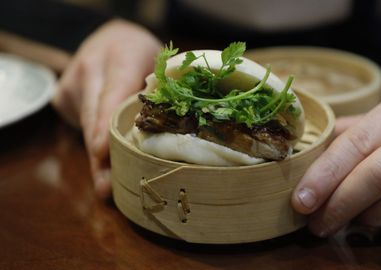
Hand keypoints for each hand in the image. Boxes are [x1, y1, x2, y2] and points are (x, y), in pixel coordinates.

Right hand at [52, 19, 160, 196]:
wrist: (111, 38)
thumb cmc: (143, 54)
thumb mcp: (159, 63)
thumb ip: (161, 92)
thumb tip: (171, 132)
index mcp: (121, 57)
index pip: (114, 94)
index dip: (108, 125)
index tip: (103, 152)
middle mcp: (91, 68)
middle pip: (95, 117)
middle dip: (101, 156)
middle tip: (107, 187)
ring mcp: (73, 83)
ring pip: (86, 127)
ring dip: (98, 158)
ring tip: (106, 186)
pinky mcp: (63, 97)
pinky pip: (82, 126)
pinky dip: (96, 145)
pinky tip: (106, 163)